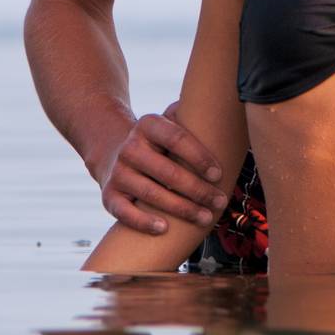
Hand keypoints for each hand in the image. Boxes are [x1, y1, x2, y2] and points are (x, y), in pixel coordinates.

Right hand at [95, 101, 227, 235]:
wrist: (114, 153)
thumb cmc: (159, 142)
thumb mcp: (170, 122)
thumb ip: (192, 114)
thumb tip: (226, 105)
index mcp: (149, 125)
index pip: (178, 139)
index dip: (199, 157)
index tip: (219, 174)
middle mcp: (130, 147)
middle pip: (168, 171)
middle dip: (198, 189)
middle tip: (220, 201)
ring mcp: (117, 172)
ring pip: (151, 194)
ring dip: (181, 209)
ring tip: (205, 218)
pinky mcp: (108, 196)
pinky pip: (125, 212)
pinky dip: (144, 222)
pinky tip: (165, 229)